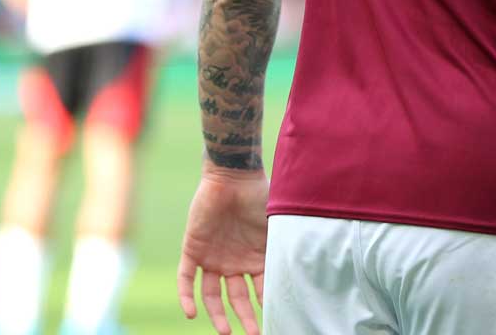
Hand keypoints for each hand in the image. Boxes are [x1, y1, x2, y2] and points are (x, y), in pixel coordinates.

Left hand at [178, 167, 269, 334]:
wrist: (232, 175)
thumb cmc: (260, 195)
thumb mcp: (277, 224)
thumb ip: (285, 245)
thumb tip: (308, 265)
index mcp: (256, 258)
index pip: (260, 289)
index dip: (266, 304)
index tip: (275, 318)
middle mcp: (234, 262)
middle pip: (237, 298)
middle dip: (245, 318)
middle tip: (252, 334)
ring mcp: (213, 258)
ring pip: (212, 295)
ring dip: (217, 314)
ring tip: (224, 332)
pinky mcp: (193, 250)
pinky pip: (186, 279)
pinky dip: (186, 297)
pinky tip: (192, 314)